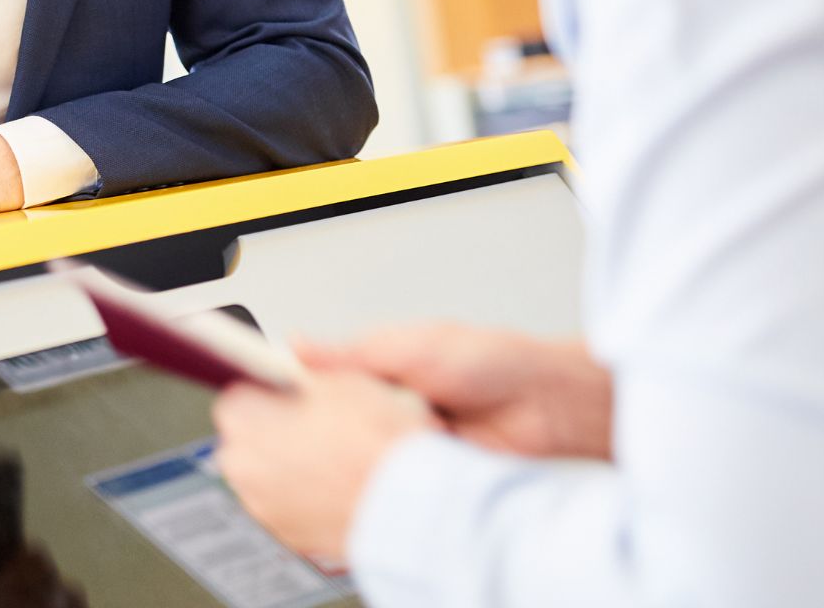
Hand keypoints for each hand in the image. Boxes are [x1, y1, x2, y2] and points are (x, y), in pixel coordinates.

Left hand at [212, 372, 439, 564]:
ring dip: (289, 466)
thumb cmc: (378, 444)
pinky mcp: (290, 537)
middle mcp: (242, 469)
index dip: (270, 392)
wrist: (413, 506)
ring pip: (268, 476)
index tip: (291, 395)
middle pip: (247, 438)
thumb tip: (298, 365)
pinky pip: (289, 507)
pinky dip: (306, 498)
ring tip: (335, 458)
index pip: (238, 395)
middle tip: (316, 425)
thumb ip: (306, 372)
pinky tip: (340, 487)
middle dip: (274, 430)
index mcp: (243, 422)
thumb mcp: (344, 380)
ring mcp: (264, 508)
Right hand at [302, 324, 612, 459]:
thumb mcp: (409, 347)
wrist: (546, 406)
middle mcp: (388, 406)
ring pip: (363, 455)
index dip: (300, 396)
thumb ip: (352, 352)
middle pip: (337, 424)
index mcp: (377, 368)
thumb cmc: (489, 362)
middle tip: (319, 436)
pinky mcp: (424, 472)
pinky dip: (390, 480)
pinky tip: (386, 477)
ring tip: (362, 455)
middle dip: (331, 432)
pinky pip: (394, 480)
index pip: (321, 385)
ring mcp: (405, 441)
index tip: (276, 405)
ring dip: (365, 456)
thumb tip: (298, 343)